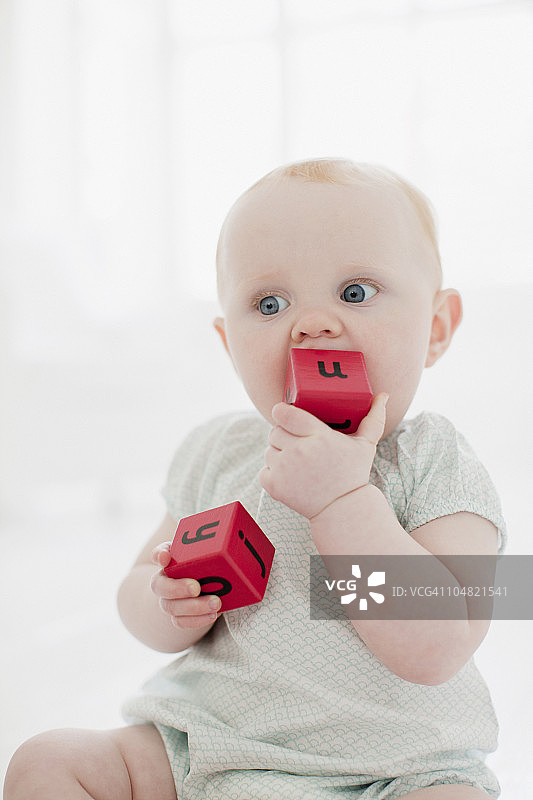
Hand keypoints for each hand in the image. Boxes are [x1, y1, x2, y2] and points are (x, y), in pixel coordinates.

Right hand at [150, 543, 221, 628]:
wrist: (195, 586)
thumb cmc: (201, 563)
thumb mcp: (202, 551)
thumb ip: (206, 543)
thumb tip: (226, 531)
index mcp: (169, 561)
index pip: (159, 554)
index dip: (160, 554)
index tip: (166, 556)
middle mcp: (164, 581)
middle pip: (161, 587)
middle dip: (177, 587)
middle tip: (196, 587)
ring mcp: (169, 601)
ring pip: (172, 608)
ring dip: (193, 607)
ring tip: (216, 603)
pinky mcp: (179, 616)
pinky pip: (181, 622)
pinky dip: (197, 621)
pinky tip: (213, 615)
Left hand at [259, 392, 387, 518]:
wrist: (343, 509)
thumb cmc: (354, 473)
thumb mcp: (366, 445)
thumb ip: (374, 418)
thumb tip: (384, 395)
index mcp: (318, 436)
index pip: (284, 414)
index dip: (281, 412)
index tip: (286, 415)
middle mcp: (299, 451)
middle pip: (275, 430)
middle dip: (283, 434)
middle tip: (297, 442)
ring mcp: (285, 469)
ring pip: (268, 450)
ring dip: (278, 453)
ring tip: (296, 461)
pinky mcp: (275, 486)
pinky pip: (263, 470)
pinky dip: (272, 473)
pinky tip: (289, 476)